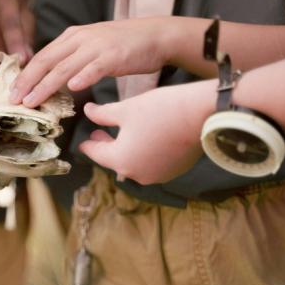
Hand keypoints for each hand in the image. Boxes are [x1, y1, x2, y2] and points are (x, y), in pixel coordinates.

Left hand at [11, 17, 174, 106]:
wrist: (154, 35)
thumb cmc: (122, 45)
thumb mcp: (90, 46)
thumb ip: (71, 59)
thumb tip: (50, 79)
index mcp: (72, 36)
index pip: (41, 56)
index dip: (25, 75)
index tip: (11, 92)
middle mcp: (80, 38)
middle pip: (46, 61)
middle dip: (28, 82)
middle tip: (13, 100)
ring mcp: (96, 46)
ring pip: (64, 68)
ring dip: (46, 86)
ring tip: (33, 101)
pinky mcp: (114, 55)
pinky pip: (95, 67)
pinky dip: (83, 77)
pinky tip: (72, 88)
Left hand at [78, 80, 215, 184]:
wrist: (201, 114)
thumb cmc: (159, 109)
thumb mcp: (125, 109)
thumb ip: (102, 115)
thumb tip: (88, 112)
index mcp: (121, 160)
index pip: (97, 153)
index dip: (89, 144)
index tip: (83, 141)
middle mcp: (137, 174)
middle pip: (115, 160)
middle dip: (107, 145)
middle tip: (99, 132)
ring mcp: (157, 176)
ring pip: (134, 163)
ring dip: (126, 149)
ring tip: (123, 134)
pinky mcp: (174, 171)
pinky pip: (151, 164)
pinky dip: (144, 153)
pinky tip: (145, 138)